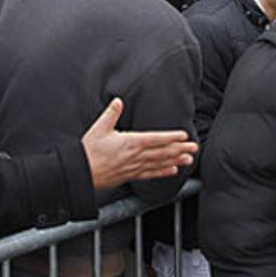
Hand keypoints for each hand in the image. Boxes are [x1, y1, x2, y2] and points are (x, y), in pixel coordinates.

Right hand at [81, 98, 197, 189]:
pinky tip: (172, 171)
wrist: (81, 173)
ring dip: (176, 161)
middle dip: (180, 149)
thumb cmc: (89, 151)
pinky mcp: (130, 175)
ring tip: (189, 159)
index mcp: (130, 142)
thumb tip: (118, 101)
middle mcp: (135, 155)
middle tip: (194, 148)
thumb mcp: (99, 128)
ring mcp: (134, 167)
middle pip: (162, 152)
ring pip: (159, 163)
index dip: (171, 137)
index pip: (156, 139)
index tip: (184, 135)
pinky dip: (163, 172)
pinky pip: (150, 174)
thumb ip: (111, 114)